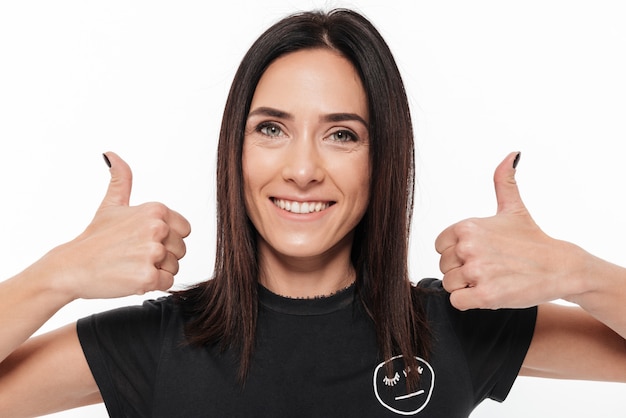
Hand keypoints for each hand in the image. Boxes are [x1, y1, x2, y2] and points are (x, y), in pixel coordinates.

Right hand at [45, 152, 190, 299]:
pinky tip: (131, 277)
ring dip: (156, 271)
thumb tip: (111, 155)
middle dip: (162, 256)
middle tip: (133, 255)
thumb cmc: (95, 238)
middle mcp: (157, 228)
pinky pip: (167, 283)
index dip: (167, 238)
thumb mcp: (111, 204)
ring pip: (174, 267)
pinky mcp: (148, 277)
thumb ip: (121, 179)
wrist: (71, 267)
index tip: (143, 240)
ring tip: (131, 265)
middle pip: (181, 250)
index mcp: (156, 210)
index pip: (185, 230)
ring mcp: (152, 253)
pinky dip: (151, 285)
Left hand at [435, 152, 581, 309]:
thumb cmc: (532, 239)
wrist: (560, 267)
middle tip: (488, 268)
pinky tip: (488, 292)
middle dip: (461, 271)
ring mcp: (477, 272)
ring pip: (450, 285)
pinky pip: (457, 302)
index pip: (440, 246)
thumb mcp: (514, 207)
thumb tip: (511, 155)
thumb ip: (503, 181)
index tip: (477, 254)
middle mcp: (469, 247)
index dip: (456, 253)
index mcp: (467, 226)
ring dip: (467, 287)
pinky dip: (469, 301)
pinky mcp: (486, 295)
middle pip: (444, 266)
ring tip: (490, 279)